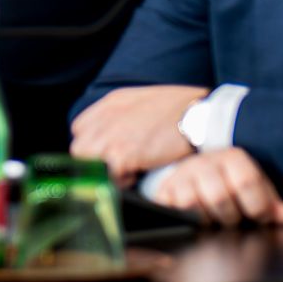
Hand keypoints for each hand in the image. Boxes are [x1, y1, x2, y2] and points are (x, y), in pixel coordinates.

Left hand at [70, 84, 207, 182]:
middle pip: (80, 146)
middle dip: (95, 160)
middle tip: (118, 167)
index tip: (109, 154)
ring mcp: (110, 135)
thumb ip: (126, 115)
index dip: (95, 144)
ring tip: (128, 172)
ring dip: (104, 170)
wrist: (202, 115)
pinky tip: (136, 175)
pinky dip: (119, 179)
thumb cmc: (183, 110)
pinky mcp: (121, 153)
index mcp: (111, 103)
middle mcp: (105, 117)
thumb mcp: (146, 101)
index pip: (82, 128)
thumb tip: (122, 134)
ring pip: (86, 160)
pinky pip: (106, 174)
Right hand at [152, 147, 282, 226]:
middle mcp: (204, 163)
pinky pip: (169, 209)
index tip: (260, 217)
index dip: (257, 207)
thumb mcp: (256, 188)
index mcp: (232, 158)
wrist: (199, 170)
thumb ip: (272, 204)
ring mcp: (181, 176)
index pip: (246, 182)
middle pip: (219, 197)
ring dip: (205, 219)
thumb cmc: (232, 183)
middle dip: (230, 217)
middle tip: (233, 219)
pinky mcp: (163, 190)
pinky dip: (181, 219)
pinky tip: (194, 220)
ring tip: (213, 220)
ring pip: (191, 204)